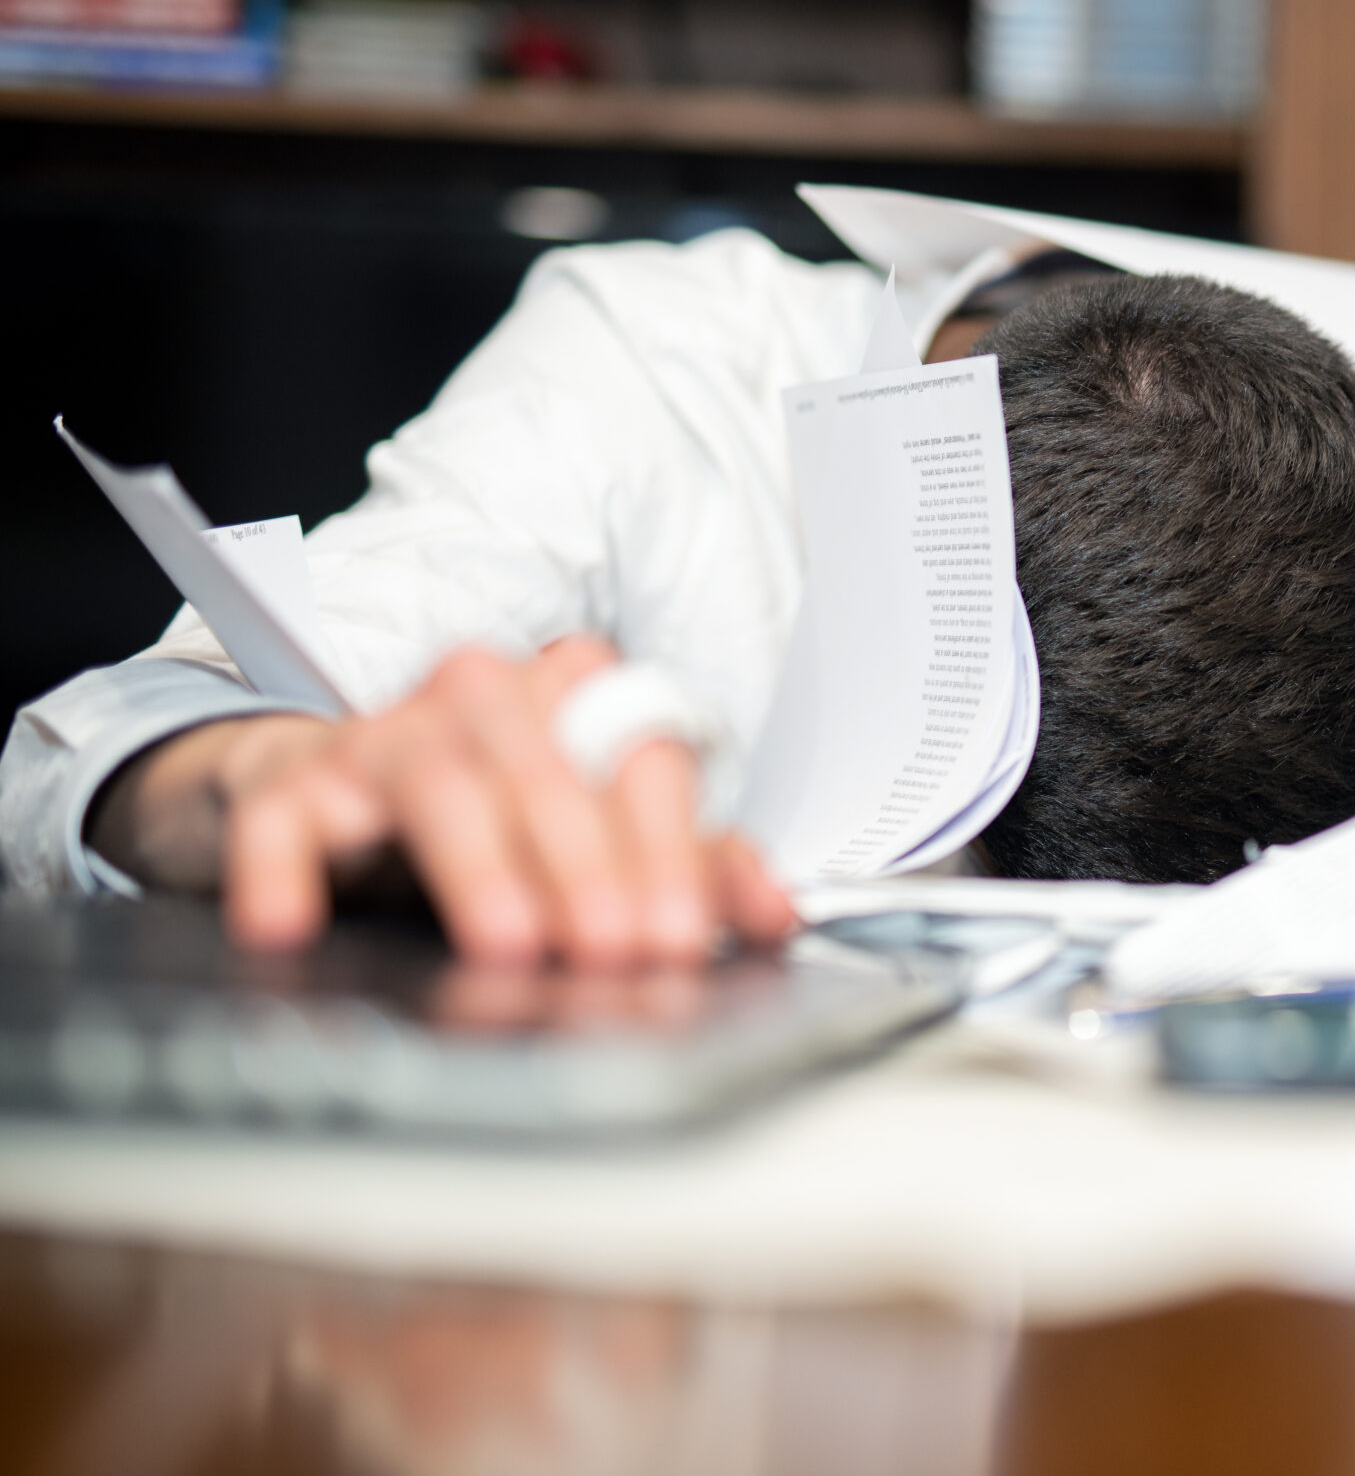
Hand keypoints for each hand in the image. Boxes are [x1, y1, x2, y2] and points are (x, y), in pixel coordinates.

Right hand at [89, 637, 796, 964]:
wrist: (343, 801)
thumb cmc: (499, 822)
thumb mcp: (608, 844)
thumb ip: (696, 870)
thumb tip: (775, 912)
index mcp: (578, 701)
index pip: (639, 756)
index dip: (666, 851)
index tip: (677, 935)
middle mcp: (487, 698)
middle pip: (547, 766)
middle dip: (586, 865)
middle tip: (609, 950)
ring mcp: (386, 733)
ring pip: (440, 778)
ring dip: (480, 866)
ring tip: (510, 942)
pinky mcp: (294, 781)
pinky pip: (286, 816)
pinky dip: (287, 870)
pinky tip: (294, 927)